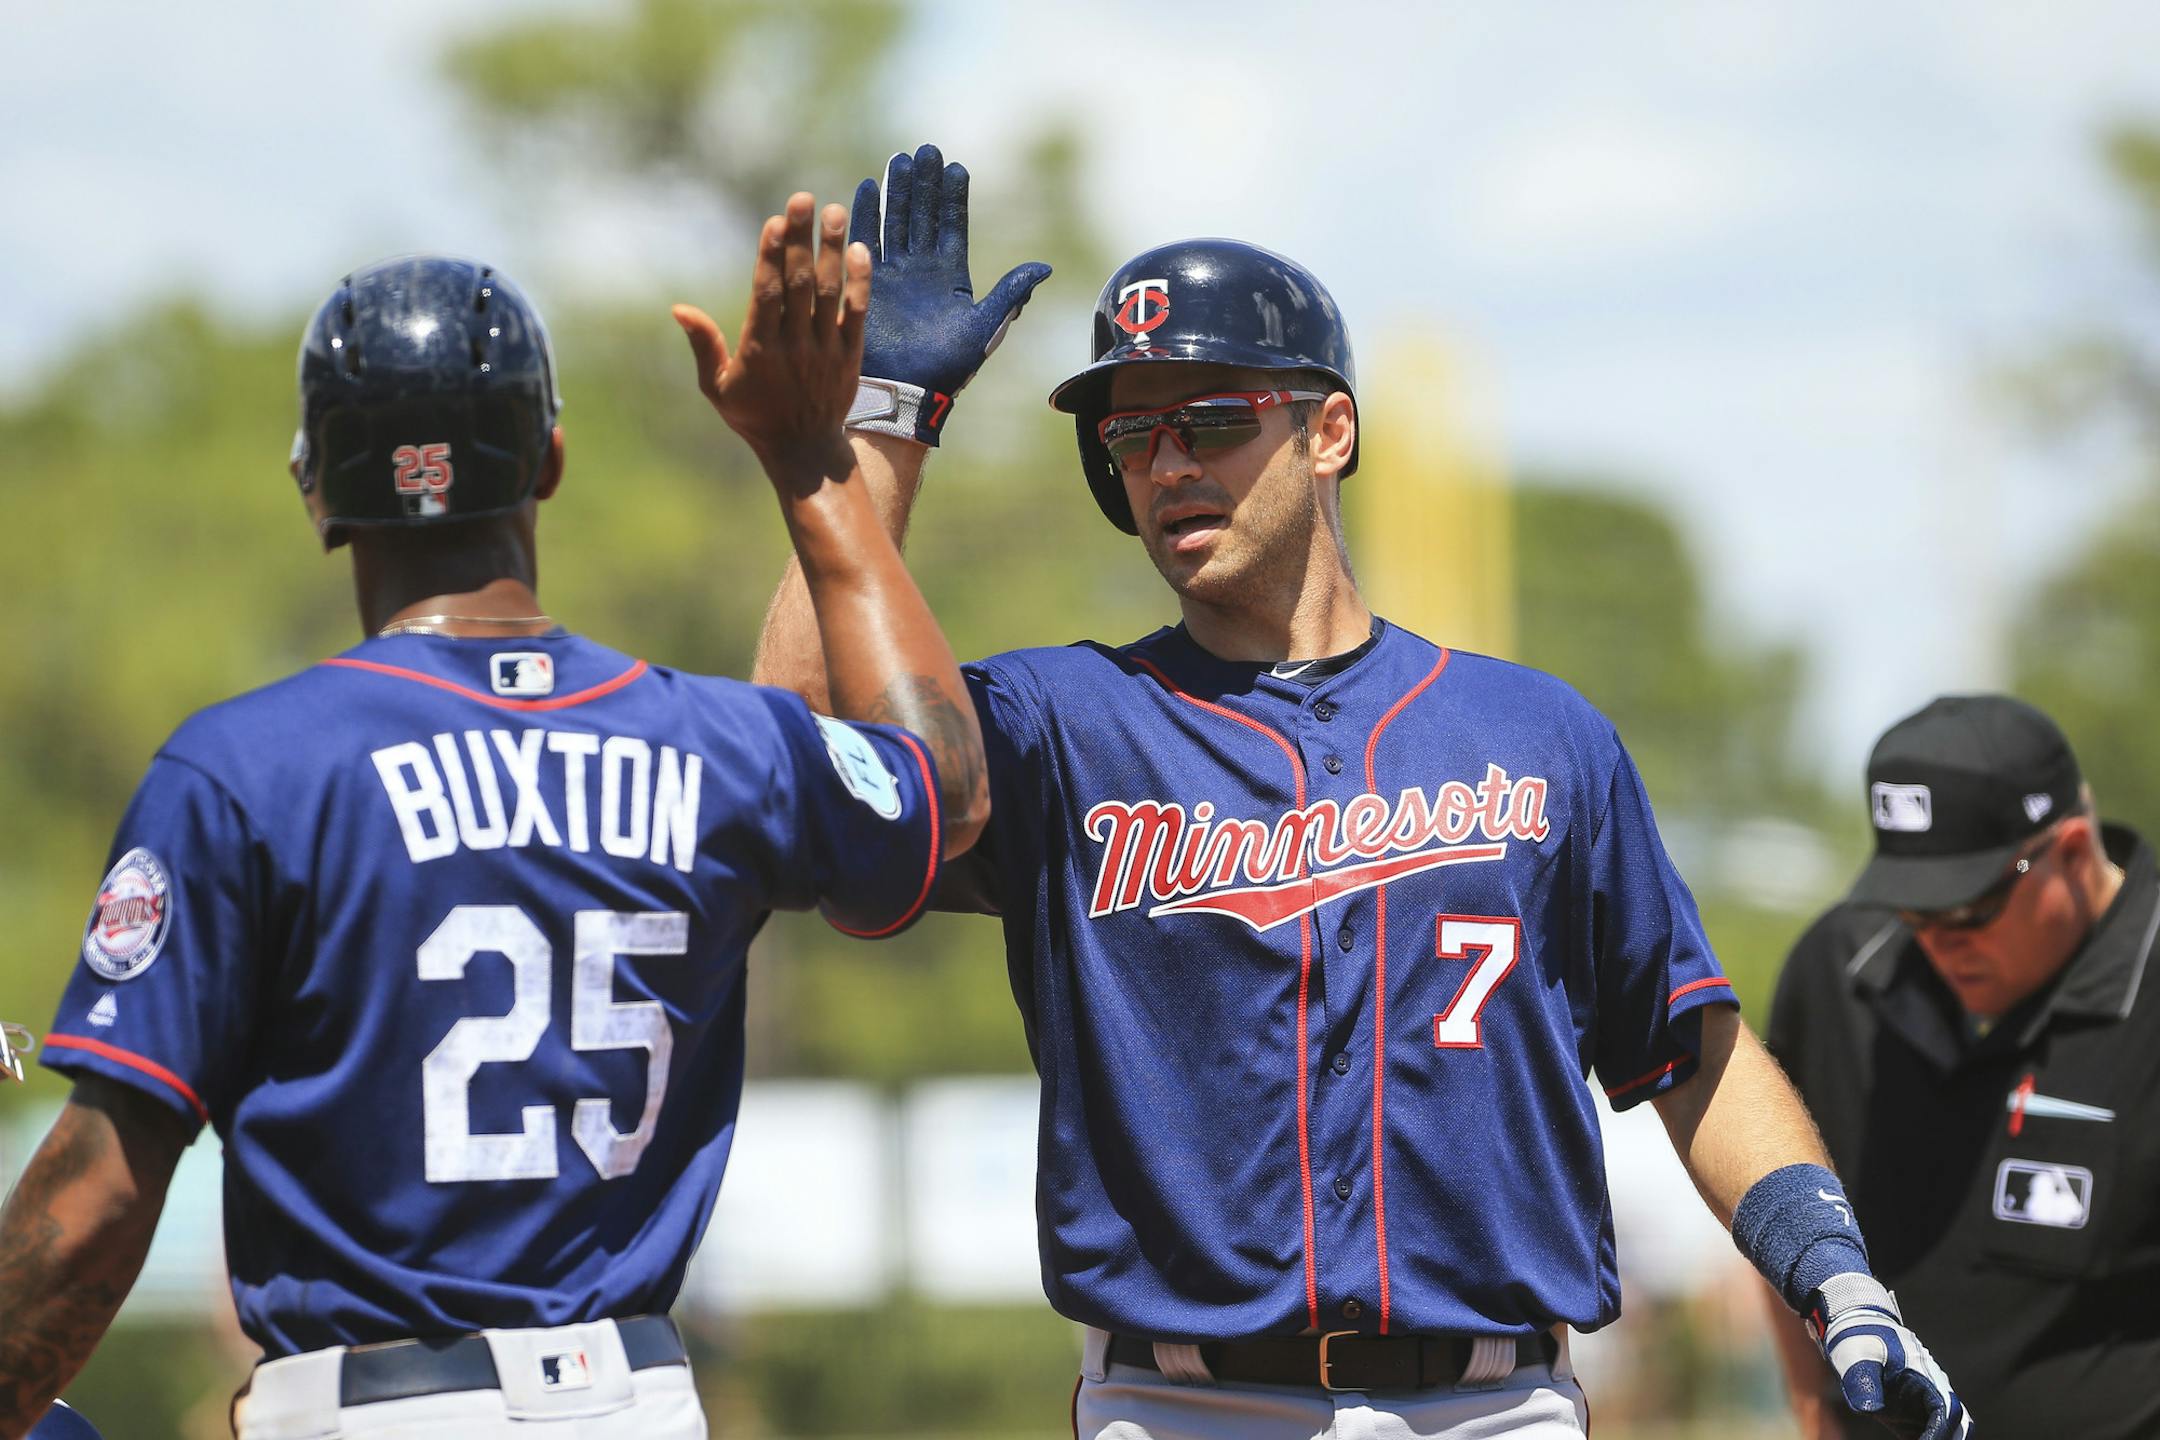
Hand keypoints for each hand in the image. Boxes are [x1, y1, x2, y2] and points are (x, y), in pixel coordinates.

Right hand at [674, 193, 869, 491]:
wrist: (804, 451)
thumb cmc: (755, 416)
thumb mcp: (718, 387)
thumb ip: (703, 345)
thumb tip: (679, 309)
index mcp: (760, 348)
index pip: (768, 293)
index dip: (772, 256)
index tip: (776, 221)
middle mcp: (795, 345)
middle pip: (800, 283)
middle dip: (801, 239)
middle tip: (804, 199)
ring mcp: (825, 349)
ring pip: (830, 292)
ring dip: (832, 250)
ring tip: (834, 212)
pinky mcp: (850, 356)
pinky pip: (857, 314)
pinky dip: (860, 283)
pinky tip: (860, 250)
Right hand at [847, 142, 1051, 445]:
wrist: (905, 390)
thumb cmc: (947, 366)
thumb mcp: (984, 328)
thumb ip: (1010, 295)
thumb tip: (1044, 268)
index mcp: (951, 275)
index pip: (952, 225)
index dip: (954, 197)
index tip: (956, 167)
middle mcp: (922, 269)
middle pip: (923, 214)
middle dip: (924, 183)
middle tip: (925, 150)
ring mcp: (894, 273)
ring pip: (896, 221)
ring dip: (897, 191)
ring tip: (898, 159)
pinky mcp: (868, 281)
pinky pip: (866, 240)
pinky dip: (866, 215)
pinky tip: (867, 187)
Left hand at [1810, 1274, 1970, 1438]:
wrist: (1856, 1331)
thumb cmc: (1859, 1339)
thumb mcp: (1857, 1356)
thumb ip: (1863, 1381)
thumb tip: (1869, 1409)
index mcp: (1927, 1376)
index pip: (1947, 1411)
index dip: (1940, 1433)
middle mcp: (1932, 1392)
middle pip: (1957, 1426)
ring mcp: (1923, 1405)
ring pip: (1945, 1432)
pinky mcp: (1910, 1416)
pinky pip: (1926, 1435)